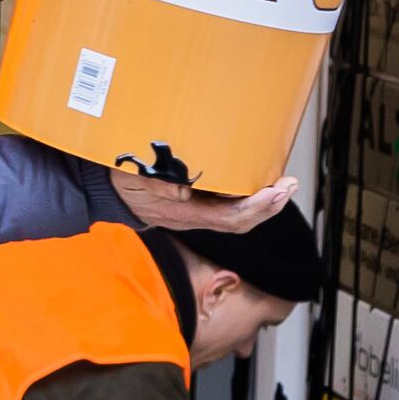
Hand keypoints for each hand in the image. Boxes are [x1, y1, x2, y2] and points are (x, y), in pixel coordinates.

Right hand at [108, 164, 300, 235]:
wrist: (109, 194)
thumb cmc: (123, 183)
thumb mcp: (133, 179)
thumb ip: (156, 186)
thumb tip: (184, 191)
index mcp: (183, 213)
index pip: (228, 217)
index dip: (256, 208)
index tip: (276, 192)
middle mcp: (196, 216)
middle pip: (240, 220)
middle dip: (269, 205)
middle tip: (289, 185)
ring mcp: (198, 212)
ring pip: (238, 215)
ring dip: (264, 202)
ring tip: (284, 185)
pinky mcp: (198, 204)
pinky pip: (230, 207)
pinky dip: (250, 197)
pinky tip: (260, 184)